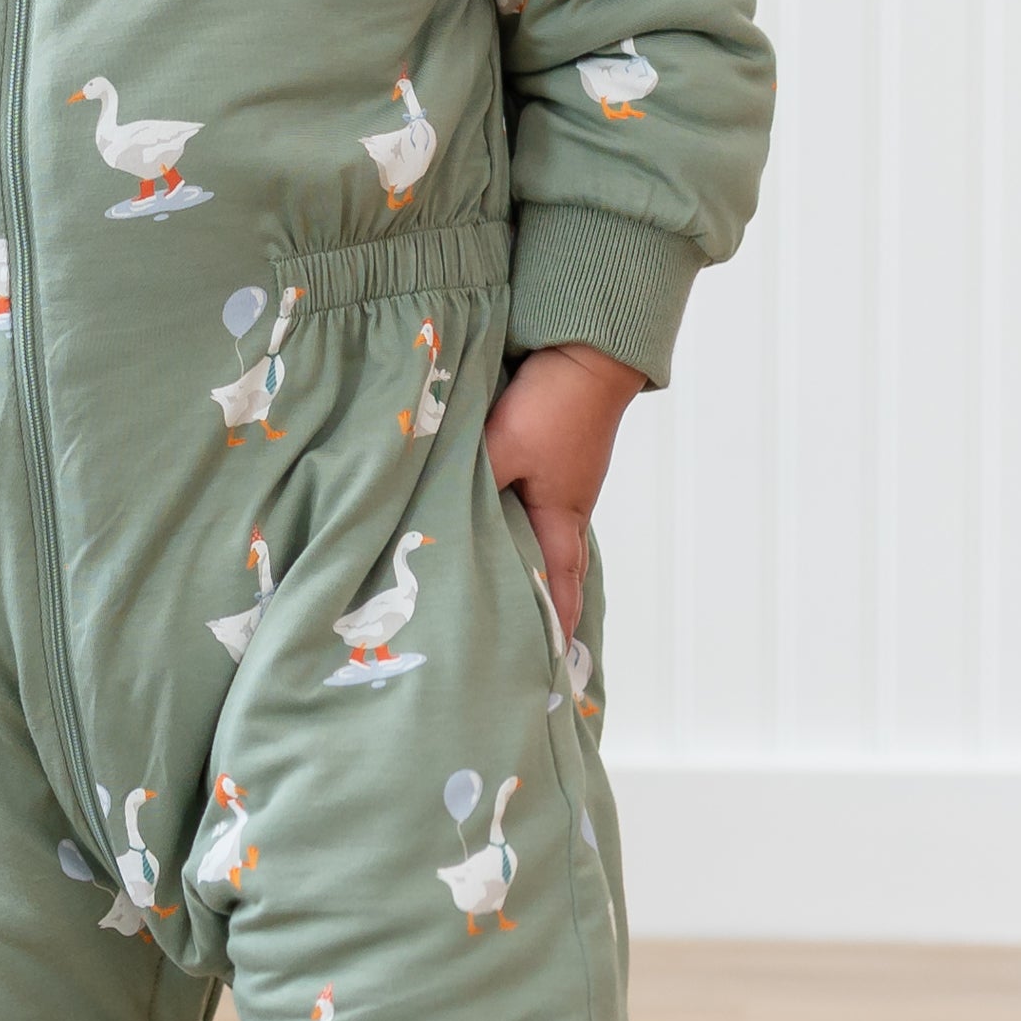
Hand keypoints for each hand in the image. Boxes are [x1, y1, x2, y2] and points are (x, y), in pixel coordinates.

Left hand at [482, 339, 643, 645]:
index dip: (553, 628)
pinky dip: (519, 528)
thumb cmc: (553, 406)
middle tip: (521, 640)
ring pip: (542, 540)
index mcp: (561, 520)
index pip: (560, 589)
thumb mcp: (501, 449)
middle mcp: (566, 510)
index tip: (546, 667)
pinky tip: (496, 528)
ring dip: (528, 567)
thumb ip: (469, 485)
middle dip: (542, 606)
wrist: (585, 353)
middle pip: (557, 572)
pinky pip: (534, 508)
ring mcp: (562, 484)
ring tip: (503, 595)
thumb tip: (436, 520)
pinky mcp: (552, 460)